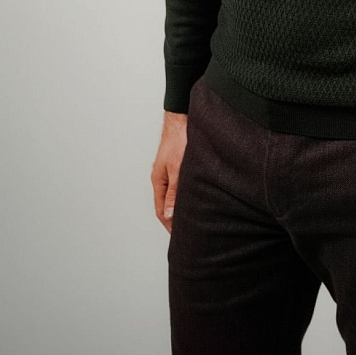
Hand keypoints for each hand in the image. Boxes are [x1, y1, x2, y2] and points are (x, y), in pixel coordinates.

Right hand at [151, 111, 187, 232]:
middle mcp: (162, 177)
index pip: (161, 211)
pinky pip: (180, 184)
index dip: (169, 225)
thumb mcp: (178, 169)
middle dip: (175, 218)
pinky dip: (185, 194)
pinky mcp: (178, 164)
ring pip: (174, 194)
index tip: (180, 236)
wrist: (182, 118)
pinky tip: (196, 196)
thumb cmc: (179, 140)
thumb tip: (169, 215)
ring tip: (194, 217)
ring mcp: (169, 170)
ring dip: (181, 206)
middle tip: (187, 231)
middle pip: (166, 204)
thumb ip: (174, 192)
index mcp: (159, 181)